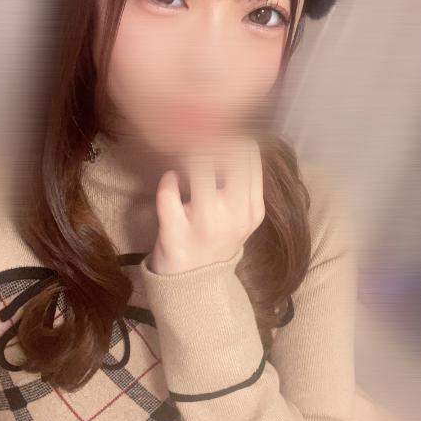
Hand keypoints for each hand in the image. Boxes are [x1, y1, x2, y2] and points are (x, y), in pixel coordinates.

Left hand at [146, 138, 264, 274]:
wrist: (196, 285)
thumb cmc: (217, 238)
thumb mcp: (242, 216)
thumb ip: (242, 181)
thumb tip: (228, 135)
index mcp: (253, 207)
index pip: (248, 151)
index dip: (228, 135)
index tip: (215, 137)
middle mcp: (235, 214)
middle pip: (228, 152)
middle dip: (208, 141)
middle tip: (197, 145)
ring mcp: (205, 225)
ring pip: (198, 166)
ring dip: (187, 158)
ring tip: (186, 167)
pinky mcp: (176, 232)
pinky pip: (168, 190)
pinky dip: (167, 180)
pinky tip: (171, 185)